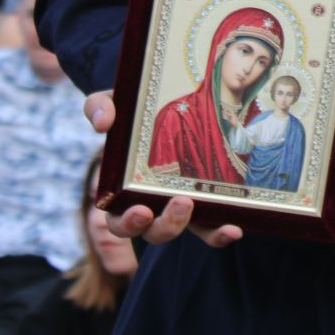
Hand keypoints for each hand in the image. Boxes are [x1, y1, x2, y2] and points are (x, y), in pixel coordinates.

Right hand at [84, 91, 242, 248]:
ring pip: (187, 232)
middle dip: (167, 226)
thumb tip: (102, 124)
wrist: (163, 102)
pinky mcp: (205, 202)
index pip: (119, 222)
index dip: (128, 224)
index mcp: (123, 193)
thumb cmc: (131, 111)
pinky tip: (235, 229)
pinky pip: (212, 226)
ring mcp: (180, 206)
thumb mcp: (113, 103)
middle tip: (180, 203)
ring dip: (199, 230)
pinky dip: (221, 233)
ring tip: (207, 212)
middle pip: (155, 233)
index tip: (141, 212)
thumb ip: (99, 107)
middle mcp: (152, 206)